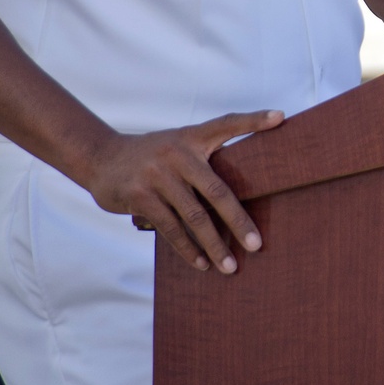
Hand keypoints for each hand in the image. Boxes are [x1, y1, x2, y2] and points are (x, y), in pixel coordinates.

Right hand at [84, 110, 283, 273]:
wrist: (102, 158)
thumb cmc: (153, 156)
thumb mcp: (178, 144)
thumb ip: (205, 157)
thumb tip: (240, 189)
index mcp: (192, 137)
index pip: (227, 123)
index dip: (254, 120)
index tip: (280, 118)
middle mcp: (177, 153)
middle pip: (217, 191)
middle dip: (238, 221)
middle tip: (256, 245)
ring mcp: (157, 175)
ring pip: (194, 217)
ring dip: (213, 245)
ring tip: (229, 266)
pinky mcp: (140, 196)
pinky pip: (170, 228)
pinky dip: (188, 249)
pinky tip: (201, 263)